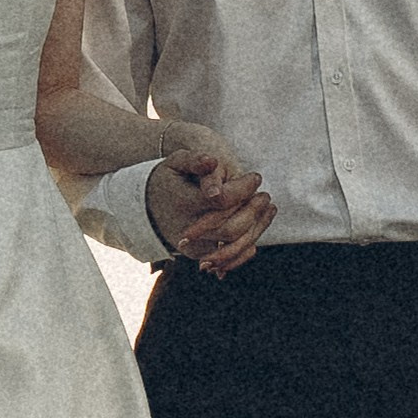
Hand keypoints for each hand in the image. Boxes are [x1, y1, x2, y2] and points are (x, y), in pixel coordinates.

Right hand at [150, 131, 273, 278]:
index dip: (243, 189)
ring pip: (234, 246)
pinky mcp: (200, 255)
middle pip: (231, 228)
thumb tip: (212, 161)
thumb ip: (194, 160)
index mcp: (185, 203)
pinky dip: (247, 245)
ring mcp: (195, 246)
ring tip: (269, 209)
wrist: (147, 208)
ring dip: (257, 228)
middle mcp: (189, 230)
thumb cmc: (166, 180)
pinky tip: (258, 227)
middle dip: (254, 212)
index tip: (255, 177)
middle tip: (265, 195)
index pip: (222, 201)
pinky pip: (229, 256)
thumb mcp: (175, 162)